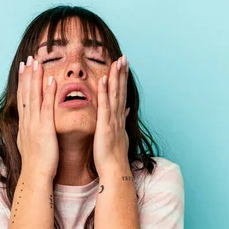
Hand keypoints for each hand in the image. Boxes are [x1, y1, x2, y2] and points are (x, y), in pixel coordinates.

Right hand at [16, 55, 58, 178]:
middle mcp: (27, 121)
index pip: (23, 98)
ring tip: (37, 62)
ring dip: (35, 78)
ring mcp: (34, 124)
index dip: (23, 83)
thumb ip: (33, 132)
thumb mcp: (32, 144)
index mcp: (25, 124)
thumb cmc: (37, 164)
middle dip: (27, 75)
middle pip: (25, 93)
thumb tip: (32, 127)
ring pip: (33, 96)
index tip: (24, 69)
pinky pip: (46, 107)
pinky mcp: (44, 128)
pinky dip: (48, 92)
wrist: (35, 176)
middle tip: (28, 59)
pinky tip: (51, 79)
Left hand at [93, 54, 130, 175]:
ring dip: (116, 78)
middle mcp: (118, 117)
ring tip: (117, 62)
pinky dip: (104, 93)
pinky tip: (103, 80)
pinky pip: (104, 107)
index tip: (123, 66)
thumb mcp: (119, 135)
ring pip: (115, 95)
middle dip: (122, 73)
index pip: (121, 95)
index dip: (122, 80)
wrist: (114, 170)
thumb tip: (125, 111)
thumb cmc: (113, 156)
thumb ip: (121, 121)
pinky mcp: (105, 126)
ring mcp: (113, 121)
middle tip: (124, 57)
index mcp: (119, 119)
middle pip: (121, 91)